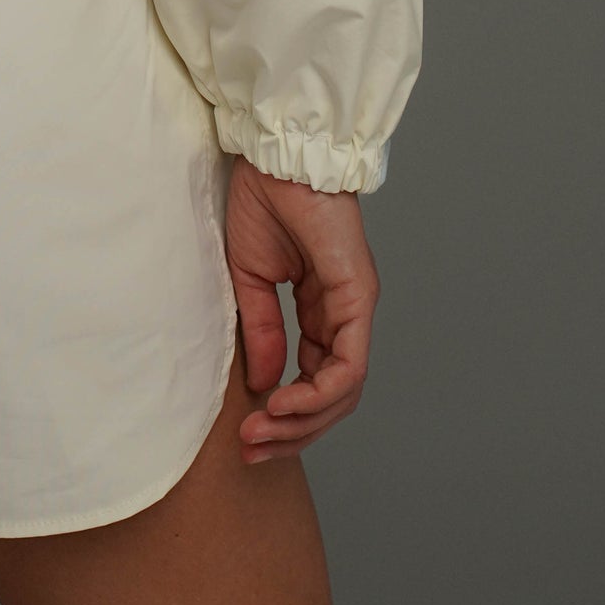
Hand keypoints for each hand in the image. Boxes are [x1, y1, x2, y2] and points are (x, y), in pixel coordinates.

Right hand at [224, 156, 378, 462]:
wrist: (277, 155)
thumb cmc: (265, 202)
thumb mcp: (250, 278)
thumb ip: (262, 331)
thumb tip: (265, 385)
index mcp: (321, 310)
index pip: (314, 379)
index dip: (285, 414)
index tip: (247, 431)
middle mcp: (346, 316)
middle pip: (333, 397)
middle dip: (294, 431)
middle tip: (252, 448)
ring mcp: (357, 308)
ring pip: (344, 391)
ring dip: (303, 421)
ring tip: (262, 431)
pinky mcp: (358, 298)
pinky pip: (348, 364)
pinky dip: (318, 393)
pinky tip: (283, 403)